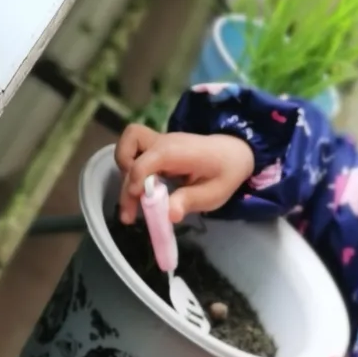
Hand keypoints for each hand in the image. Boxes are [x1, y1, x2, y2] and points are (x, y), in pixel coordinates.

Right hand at [115, 125, 254, 225]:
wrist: (233, 152)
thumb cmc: (225, 173)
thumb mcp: (213, 194)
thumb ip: (189, 201)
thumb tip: (169, 214)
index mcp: (177, 151)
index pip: (146, 160)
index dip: (135, 181)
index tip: (137, 203)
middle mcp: (164, 142)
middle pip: (130, 146)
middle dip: (125, 180)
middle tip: (129, 213)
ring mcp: (159, 142)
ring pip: (128, 142)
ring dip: (124, 167)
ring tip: (133, 196)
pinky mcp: (157, 148)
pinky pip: (136, 151)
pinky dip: (132, 168)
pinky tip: (142, 190)